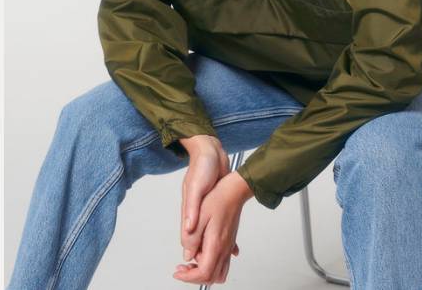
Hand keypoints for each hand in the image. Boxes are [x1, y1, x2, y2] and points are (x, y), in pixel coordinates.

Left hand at [173, 172, 252, 284]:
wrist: (235, 189)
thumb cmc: (219, 198)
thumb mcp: (200, 215)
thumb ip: (192, 238)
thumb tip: (186, 255)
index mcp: (215, 244)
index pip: (203, 273)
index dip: (188, 277)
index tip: (178, 271)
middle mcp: (224, 248)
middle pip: (212, 276)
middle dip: (195, 277)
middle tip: (183, 269)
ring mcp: (228, 245)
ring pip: (220, 272)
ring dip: (205, 272)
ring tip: (193, 263)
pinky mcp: (230, 240)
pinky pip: (225, 260)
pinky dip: (214, 264)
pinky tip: (205, 253)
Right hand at [179, 136, 236, 262]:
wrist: (211, 150)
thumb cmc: (202, 165)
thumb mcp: (195, 187)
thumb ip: (191, 208)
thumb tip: (188, 228)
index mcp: (190, 211)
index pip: (188, 240)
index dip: (193, 255)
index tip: (196, 267)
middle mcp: (196, 213)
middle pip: (198, 242)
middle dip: (203, 257)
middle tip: (213, 270)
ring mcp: (206, 210)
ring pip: (209, 237)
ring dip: (215, 250)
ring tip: (223, 264)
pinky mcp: (216, 206)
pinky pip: (219, 227)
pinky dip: (226, 240)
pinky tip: (232, 249)